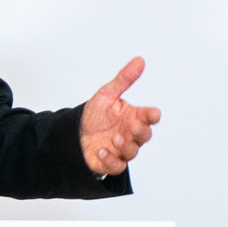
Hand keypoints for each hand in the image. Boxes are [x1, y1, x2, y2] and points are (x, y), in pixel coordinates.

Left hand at [78, 57, 158, 177]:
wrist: (74, 132)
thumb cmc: (95, 115)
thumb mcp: (107, 94)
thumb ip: (124, 79)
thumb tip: (139, 60)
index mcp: (133, 117)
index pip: (149, 117)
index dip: (152, 116)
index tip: (152, 114)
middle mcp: (130, 134)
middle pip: (144, 135)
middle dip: (140, 131)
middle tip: (130, 125)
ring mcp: (121, 149)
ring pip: (132, 152)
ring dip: (125, 145)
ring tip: (114, 138)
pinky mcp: (110, 162)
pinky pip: (117, 166)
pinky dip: (111, 160)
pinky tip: (102, 151)